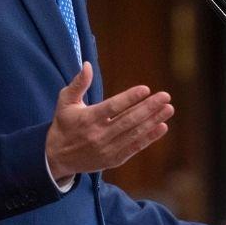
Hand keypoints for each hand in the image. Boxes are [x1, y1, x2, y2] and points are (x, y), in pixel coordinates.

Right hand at [44, 62, 172, 179]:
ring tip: (168, 109)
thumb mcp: (65, 102)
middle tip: (165, 96)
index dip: (129, 98)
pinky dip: (149, 138)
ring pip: (134, 133)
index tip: (146, 89)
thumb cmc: (64, 124)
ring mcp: (107, 149)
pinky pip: (134, 148)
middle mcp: (99, 135)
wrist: (57, 158)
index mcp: (87, 119)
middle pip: (128, 120)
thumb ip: (78, 84)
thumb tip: (87, 65)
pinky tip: (162, 127)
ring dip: (153, 121)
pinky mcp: (113, 160)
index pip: (112, 107)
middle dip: (148, 108)